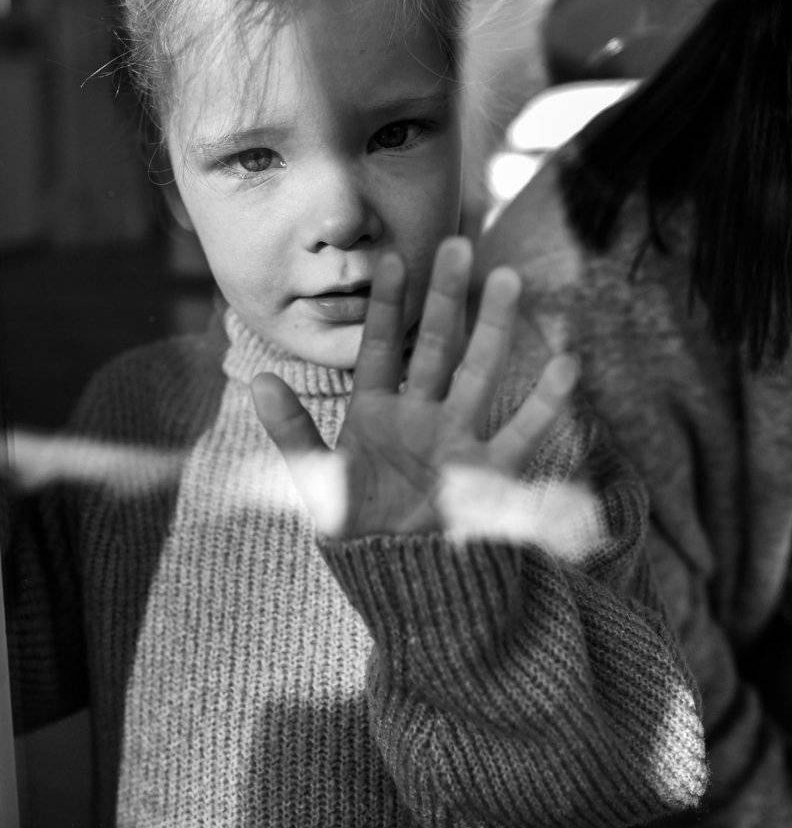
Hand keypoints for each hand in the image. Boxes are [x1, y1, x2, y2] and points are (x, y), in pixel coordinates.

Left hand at [251, 237, 577, 539]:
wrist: (400, 584)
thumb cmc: (358, 532)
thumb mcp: (316, 482)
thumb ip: (292, 431)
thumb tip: (261, 380)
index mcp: (376, 415)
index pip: (379, 348)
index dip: (384, 306)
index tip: (391, 255)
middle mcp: (420, 417)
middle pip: (435, 347)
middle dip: (445, 299)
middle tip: (457, 243)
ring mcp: (456, 440)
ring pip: (478, 373)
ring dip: (493, 329)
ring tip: (508, 278)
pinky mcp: (487, 475)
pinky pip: (520, 434)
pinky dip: (544, 404)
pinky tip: (567, 365)